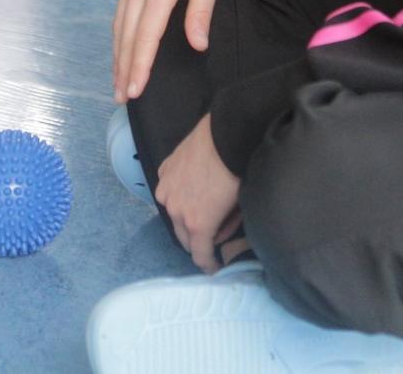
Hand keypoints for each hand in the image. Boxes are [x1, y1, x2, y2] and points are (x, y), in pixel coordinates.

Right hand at [113, 0, 228, 102]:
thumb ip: (201, 10)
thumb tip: (198, 45)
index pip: (147, 35)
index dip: (140, 66)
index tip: (135, 91)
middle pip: (127, 34)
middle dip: (123, 67)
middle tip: (121, 97)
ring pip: (120, 22)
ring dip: (117, 53)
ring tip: (117, 80)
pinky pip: (121, 8)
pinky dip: (119, 33)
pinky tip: (121, 46)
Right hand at [154, 115, 242, 272]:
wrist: (225, 136)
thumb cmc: (237, 172)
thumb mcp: (238, 207)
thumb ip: (226, 226)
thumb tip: (220, 232)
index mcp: (197, 224)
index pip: (199, 255)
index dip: (208, 264)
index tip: (214, 267)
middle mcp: (175, 211)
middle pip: (184, 237)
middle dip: (197, 241)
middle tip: (211, 237)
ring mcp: (166, 190)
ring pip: (173, 213)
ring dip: (185, 216)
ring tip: (202, 206)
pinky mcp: (164, 171)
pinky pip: (169, 190)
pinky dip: (178, 194)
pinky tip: (192, 185)